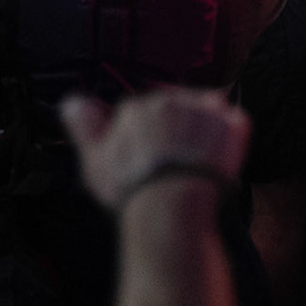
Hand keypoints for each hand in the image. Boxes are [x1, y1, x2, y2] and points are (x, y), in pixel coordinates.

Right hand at [61, 85, 249, 213]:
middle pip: (177, 109)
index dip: (150, 138)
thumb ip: (85, 126)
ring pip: (205, 113)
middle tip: (176, 164)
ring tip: (197, 163)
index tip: (152, 158)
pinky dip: (230, 140)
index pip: (145, 113)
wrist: (171, 206)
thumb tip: (70, 100)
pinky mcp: (232, 124)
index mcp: (136, 107)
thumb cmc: (132, 188)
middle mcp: (171, 100)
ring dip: (203, 132)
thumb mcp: (96, 159)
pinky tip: (218, 161)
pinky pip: (234, 124)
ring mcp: (204, 110)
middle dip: (177, 131)